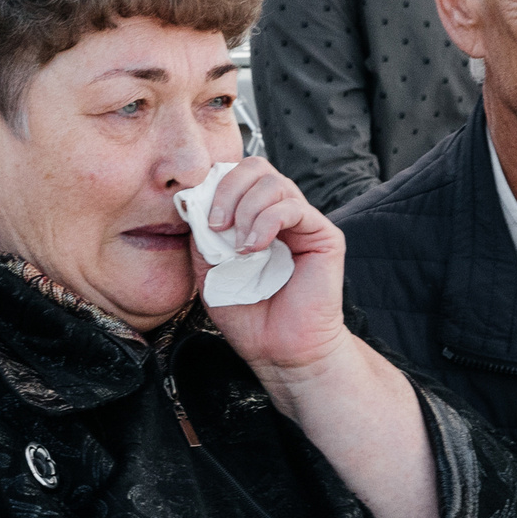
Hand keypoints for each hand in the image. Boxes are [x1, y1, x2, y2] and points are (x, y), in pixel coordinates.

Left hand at [192, 157, 348, 380]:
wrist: (278, 350)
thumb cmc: (248, 315)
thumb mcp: (209, 271)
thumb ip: (203, 237)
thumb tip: (193, 204)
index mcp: (254, 216)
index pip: (236, 176)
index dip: (215, 185)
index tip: (200, 216)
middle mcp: (280, 213)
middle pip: (255, 167)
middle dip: (228, 190)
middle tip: (216, 225)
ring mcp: (303, 222)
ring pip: (273, 182)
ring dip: (247, 209)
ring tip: (238, 247)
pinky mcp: (324, 234)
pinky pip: (293, 207)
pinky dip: (266, 223)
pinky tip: (254, 249)